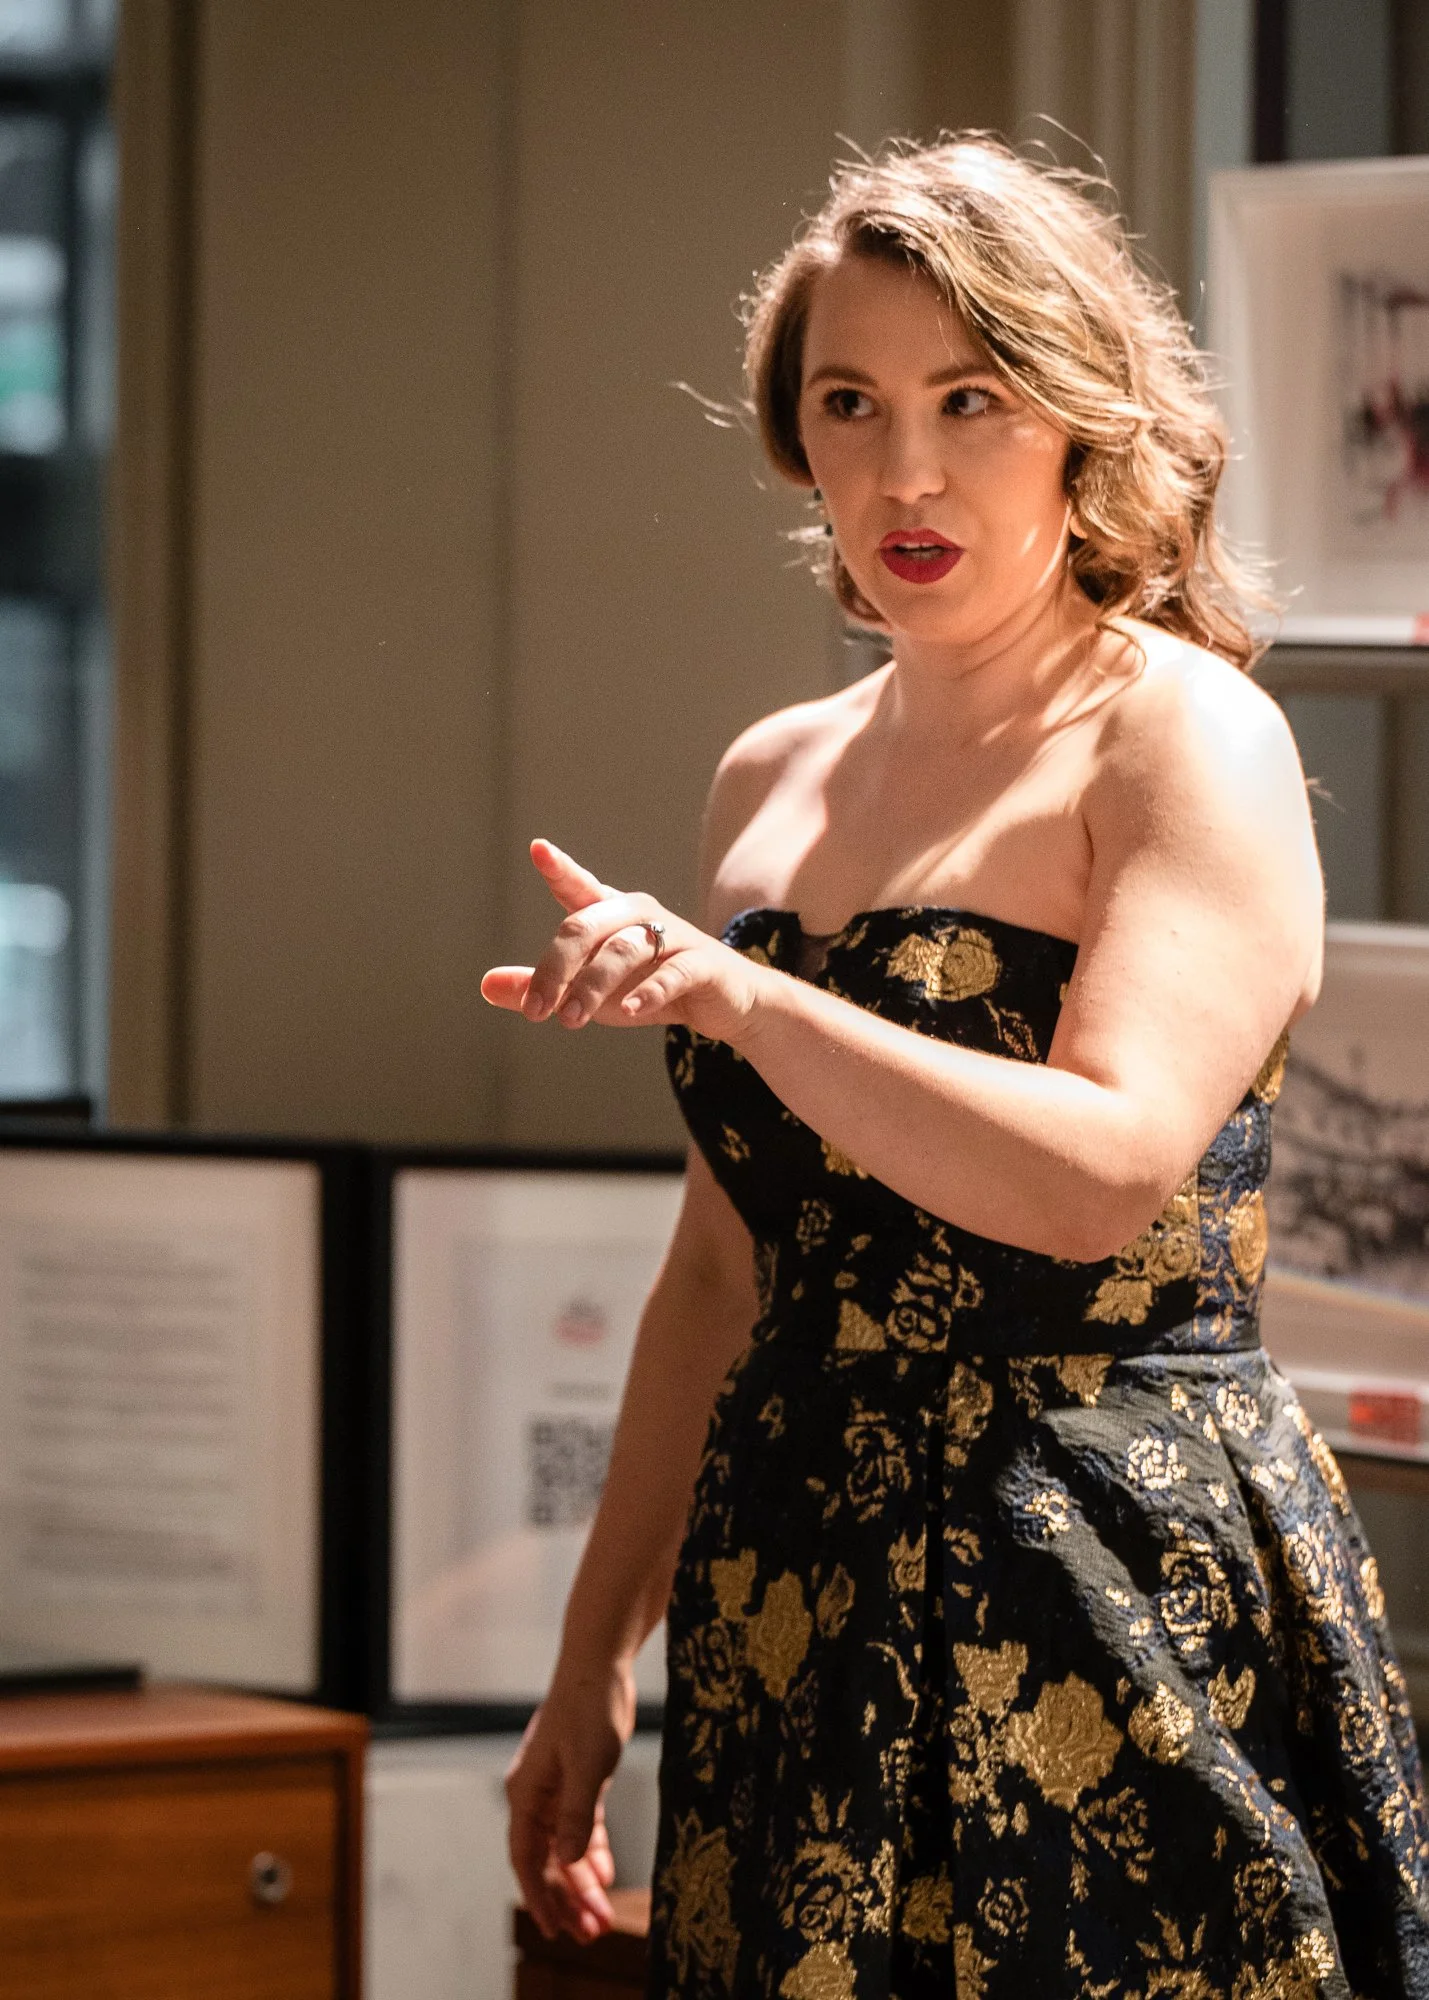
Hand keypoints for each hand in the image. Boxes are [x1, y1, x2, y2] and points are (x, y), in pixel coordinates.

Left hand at [481, 839, 768, 1046]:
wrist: (728, 1003)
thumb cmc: (649, 986)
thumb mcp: (590, 990)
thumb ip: (541, 986)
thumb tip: (484, 986)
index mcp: (611, 914)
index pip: (579, 887)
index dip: (560, 868)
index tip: (538, 850)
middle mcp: (640, 916)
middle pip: (586, 927)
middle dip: (555, 967)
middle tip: (536, 1010)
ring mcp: (674, 937)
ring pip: (624, 950)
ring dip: (592, 986)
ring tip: (569, 1019)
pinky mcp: (703, 965)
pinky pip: (674, 972)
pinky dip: (651, 991)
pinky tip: (633, 1009)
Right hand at [505, 1661, 634, 1941]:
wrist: (598, 1666)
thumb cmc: (588, 1710)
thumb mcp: (587, 1766)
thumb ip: (577, 1814)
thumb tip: (571, 1862)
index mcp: (525, 1794)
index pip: (526, 1858)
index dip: (539, 1896)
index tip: (554, 1929)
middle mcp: (534, 1795)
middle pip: (546, 1860)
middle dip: (567, 1898)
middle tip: (589, 1932)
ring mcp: (554, 1788)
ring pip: (564, 1847)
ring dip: (581, 1881)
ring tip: (601, 1915)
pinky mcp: (576, 1780)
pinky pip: (580, 1826)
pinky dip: (592, 1851)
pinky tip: (606, 1872)